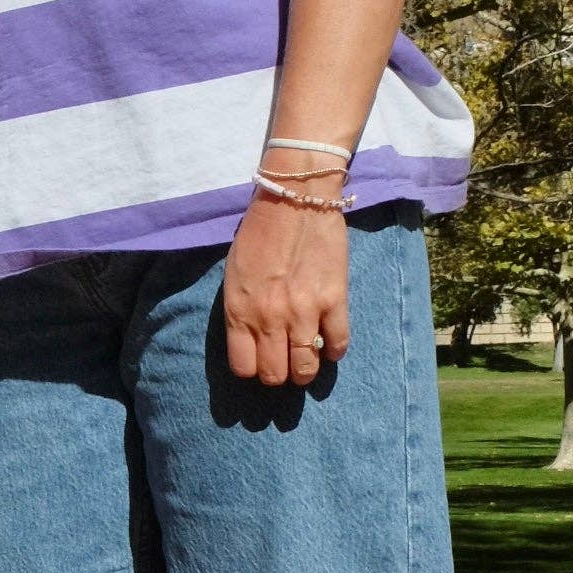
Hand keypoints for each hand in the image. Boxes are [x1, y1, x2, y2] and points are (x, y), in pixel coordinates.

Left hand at [223, 160, 351, 388]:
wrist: (295, 197)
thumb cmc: (259, 233)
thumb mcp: (234, 276)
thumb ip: (240, 311)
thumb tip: (251, 342)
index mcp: (240, 312)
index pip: (244, 369)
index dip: (253, 370)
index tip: (260, 361)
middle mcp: (270, 319)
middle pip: (275, 376)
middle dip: (279, 375)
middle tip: (285, 363)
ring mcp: (304, 312)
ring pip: (306, 368)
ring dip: (306, 370)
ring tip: (307, 360)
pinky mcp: (334, 300)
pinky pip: (337, 343)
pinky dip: (334, 351)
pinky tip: (330, 346)